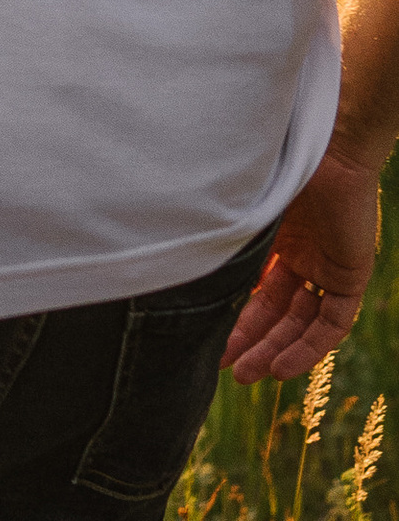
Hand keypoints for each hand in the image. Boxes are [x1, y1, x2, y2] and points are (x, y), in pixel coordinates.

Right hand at [223, 145, 380, 381]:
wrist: (325, 145)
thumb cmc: (275, 162)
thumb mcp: (240, 207)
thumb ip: (221, 235)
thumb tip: (169, 254)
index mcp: (277, 233)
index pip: (259, 286)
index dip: (237, 314)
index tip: (209, 337)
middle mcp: (303, 252)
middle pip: (278, 309)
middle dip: (252, 340)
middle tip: (225, 369)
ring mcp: (327, 263)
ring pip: (302, 321)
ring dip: (276, 350)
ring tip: (247, 375)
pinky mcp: (350, 273)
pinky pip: (333, 322)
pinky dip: (309, 347)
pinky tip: (281, 367)